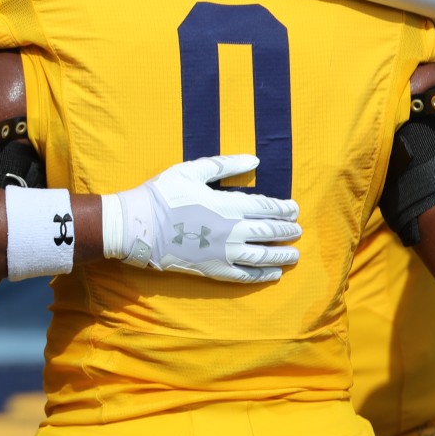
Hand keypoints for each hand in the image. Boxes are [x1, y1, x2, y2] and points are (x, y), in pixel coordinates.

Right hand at [103, 154, 300, 283]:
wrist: (137, 226)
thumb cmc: (162, 194)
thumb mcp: (191, 170)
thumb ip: (225, 165)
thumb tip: (255, 160)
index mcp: (229, 205)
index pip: (267, 208)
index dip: (284, 209)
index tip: (294, 210)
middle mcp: (232, 231)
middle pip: (269, 232)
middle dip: (287, 232)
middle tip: (297, 231)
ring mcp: (223, 253)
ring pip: (262, 256)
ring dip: (281, 255)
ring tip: (293, 255)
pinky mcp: (212, 270)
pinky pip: (244, 275)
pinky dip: (262, 275)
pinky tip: (273, 274)